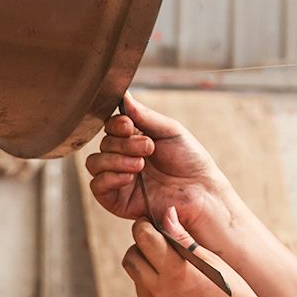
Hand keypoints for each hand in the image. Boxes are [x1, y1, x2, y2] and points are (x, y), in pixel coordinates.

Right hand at [86, 91, 243, 253]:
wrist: (202, 190)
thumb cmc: (191, 160)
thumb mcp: (170, 131)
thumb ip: (144, 115)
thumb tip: (124, 96)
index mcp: (135, 140)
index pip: (111, 127)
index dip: (116, 125)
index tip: (129, 125)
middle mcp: (124, 158)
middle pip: (104, 143)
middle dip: (123, 143)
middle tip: (148, 147)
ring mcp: (119, 179)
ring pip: (95, 163)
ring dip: (115, 159)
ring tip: (141, 163)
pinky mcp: (117, 200)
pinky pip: (97, 186)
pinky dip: (110, 177)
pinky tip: (130, 176)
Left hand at [122, 219, 272, 296]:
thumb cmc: (233, 295)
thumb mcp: (211, 261)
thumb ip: (184, 238)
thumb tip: (167, 215)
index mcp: (175, 271)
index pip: (143, 238)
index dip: (144, 227)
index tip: (150, 225)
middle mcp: (159, 291)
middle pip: (131, 258)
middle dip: (141, 248)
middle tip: (160, 246)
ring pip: (137, 279)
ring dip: (148, 270)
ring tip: (175, 272)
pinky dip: (155, 291)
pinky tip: (179, 292)